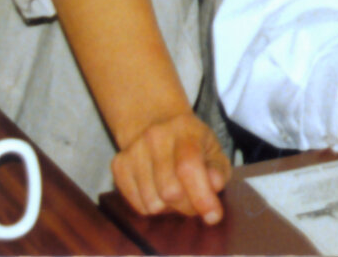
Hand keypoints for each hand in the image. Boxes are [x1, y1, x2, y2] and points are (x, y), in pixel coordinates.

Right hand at [110, 106, 229, 223]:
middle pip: (170, 191)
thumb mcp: (213, 149)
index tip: (213, 216)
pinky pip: (137, 205)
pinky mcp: (119, 165)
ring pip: (152, 203)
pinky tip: (159, 192)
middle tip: (195, 202)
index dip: (202, 196)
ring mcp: (133, 151)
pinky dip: (152, 208)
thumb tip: (215, 185)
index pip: (189, 168)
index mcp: (184, 130)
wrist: (154, 121)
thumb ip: (219, 169)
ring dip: (169, 208)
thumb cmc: (191, 141)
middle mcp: (155, 137)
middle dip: (187, 206)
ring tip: (176, 193)